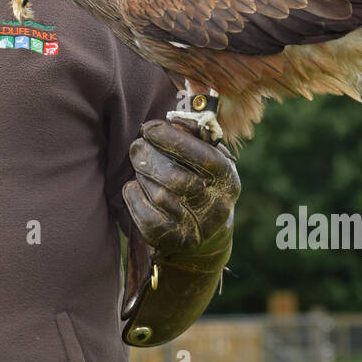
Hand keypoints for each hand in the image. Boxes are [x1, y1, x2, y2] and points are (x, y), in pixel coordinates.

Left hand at [123, 118, 239, 260]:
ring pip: (161, 196)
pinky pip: (147, 217)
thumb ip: (194, 136)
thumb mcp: (208, 157)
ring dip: (143, 176)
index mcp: (227, 179)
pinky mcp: (174, 241)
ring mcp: (196, 227)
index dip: (173, 140)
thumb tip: (175, 120)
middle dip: (150, 157)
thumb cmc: (202, 181)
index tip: (149, 128)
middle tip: (136, 146)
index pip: (204, 158)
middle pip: (177, 178)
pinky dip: (135, 198)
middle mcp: (216, 206)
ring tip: (140, 165)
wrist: (206, 234)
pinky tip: (134, 186)